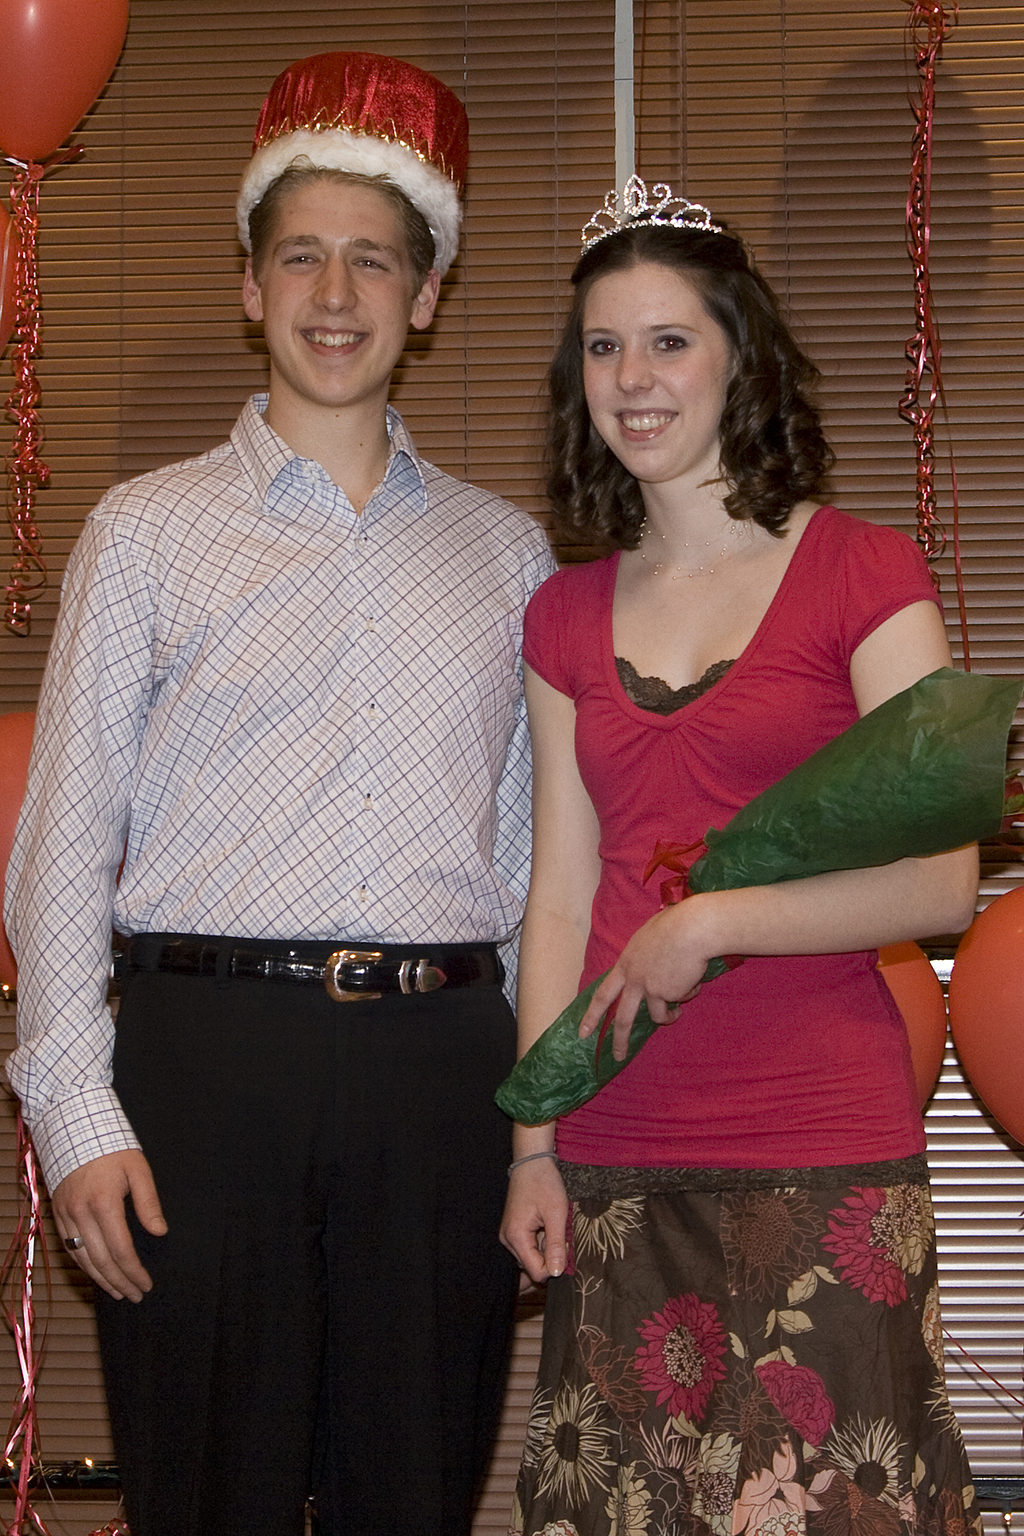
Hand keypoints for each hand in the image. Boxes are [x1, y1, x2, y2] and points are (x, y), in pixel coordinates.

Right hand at [52, 1150, 166, 1301]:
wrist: (76, 1130)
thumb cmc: (113, 1149)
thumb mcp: (138, 1170)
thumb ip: (148, 1203)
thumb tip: (159, 1232)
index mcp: (104, 1203)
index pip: (121, 1250)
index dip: (134, 1271)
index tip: (146, 1284)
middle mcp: (81, 1214)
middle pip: (102, 1261)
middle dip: (120, 1282)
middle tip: (135, 1295)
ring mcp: (66, 1215)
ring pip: (83, 1259)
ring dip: (101, 1280)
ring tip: (118, 1292)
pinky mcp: (58, 1214)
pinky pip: (70, 1249)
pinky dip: (84, 1266)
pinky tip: (97, 1274)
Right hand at [500, 1158, 568, 1284]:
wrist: (532, 1163)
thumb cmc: (544, 1183)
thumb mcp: (556, 1213)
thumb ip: (556, 1245)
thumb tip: (557, 1273)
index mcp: (516, 1237)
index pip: (536, 1272)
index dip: (554, 1265)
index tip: (563, 1245)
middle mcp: (507, 1240)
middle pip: (533, 1266)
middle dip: (550, 1256)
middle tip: (557, 1233)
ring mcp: (509, 1236)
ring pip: (532, 1258)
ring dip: (546, 1248)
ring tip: (550, 1227)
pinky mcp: (513, 1232)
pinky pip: (529, 1247)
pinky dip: (540, 1241)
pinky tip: (545, 1226)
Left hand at [578, 902, 709, 1060]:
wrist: (692, 929)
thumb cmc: (673, 925)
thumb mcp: (647, 938)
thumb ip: (644, 957)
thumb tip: (650, 967)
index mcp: (625, 964)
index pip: (602, 994)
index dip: (592, 1015)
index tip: (583, 1032)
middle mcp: (634, 979)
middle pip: (623, 1018)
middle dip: (619, 1040)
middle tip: (618, 1056)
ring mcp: (652, 989)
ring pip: (659, 1016)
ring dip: (670, 1017)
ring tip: (678, 1012)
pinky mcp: (670, 994)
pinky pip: (682, 1000)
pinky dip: (690, 992)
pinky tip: (693, 977)